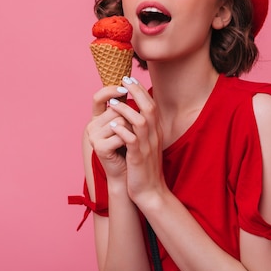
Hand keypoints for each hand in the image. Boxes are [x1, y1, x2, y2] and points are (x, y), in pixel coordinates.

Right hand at [85, 84, 133, 180]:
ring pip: (120, 120)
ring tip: (131, 141)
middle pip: (116, 109)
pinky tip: (129, 148)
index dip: (110, 90)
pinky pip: (121, 134)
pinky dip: (130, 140)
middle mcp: (92, 125)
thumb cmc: (130, 147)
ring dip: (132, 129)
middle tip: (133, 133)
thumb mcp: (128, 124)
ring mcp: (93, 136)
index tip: (125, 86)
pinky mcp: (99, 147)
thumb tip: (132, 82)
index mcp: (97, 118)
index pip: (98, 97)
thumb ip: (126, 106)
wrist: (129, 173)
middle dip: (131, 117)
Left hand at [107, 77, 166, 205]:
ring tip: (114, 102)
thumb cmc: (145, 169)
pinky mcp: (139, 158)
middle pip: (148, 108)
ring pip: (140, 121)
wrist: (151, 192)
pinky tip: (113, 125)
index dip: (141, 90)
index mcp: (156, 132)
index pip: (151, 105)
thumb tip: (133, 114)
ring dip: (126, 110)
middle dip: (136, 92)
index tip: (130, 78)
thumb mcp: (146, 146)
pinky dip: (123, 131)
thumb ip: (142, 130)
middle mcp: (154, 136)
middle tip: (124, 80)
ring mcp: (147, 147)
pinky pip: (132, 140)